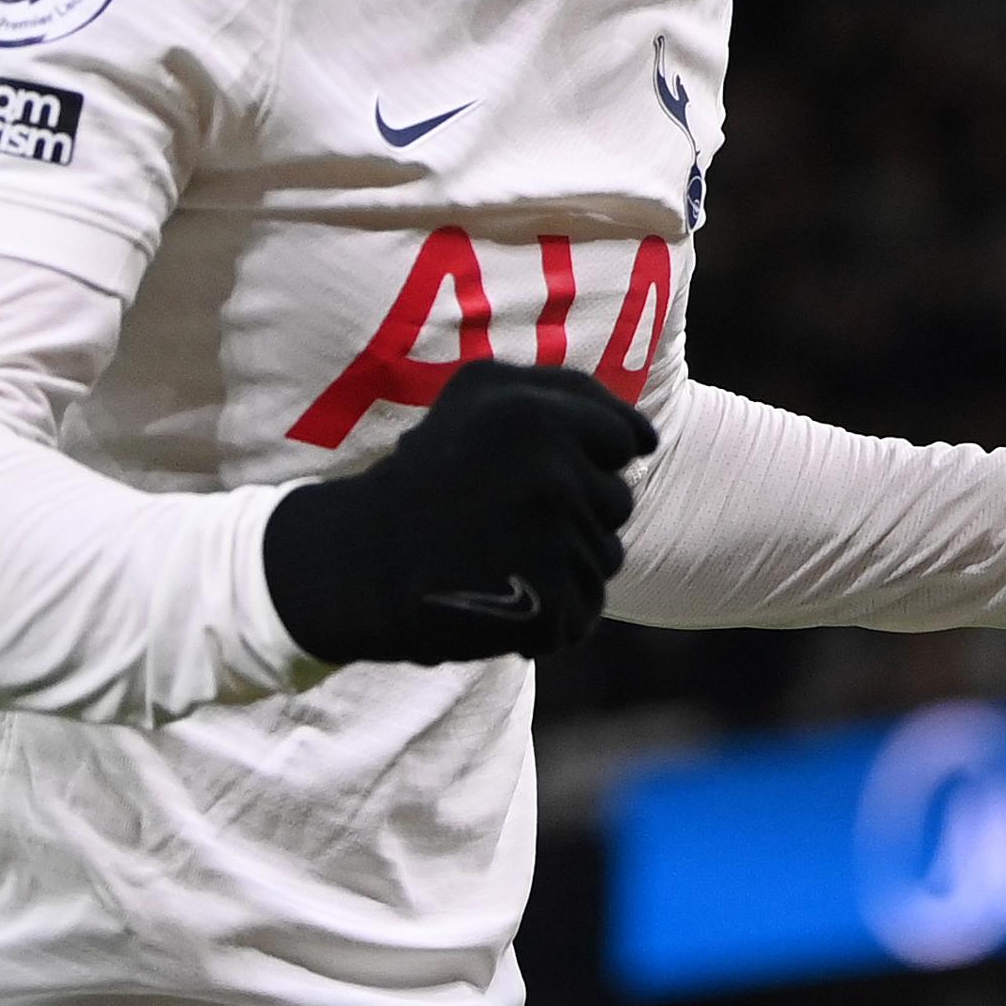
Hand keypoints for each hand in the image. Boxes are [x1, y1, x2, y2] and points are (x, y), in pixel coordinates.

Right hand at [263, 363, 655, 665]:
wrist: (360, 562)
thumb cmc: (429, 471)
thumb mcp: (480, 394)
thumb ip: (568, 392)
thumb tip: (644, 434)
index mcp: (542, 416)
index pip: (624, 440)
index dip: (587, 458)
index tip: (537, 472)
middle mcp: (553, 476)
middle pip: (619, 503)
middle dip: (576, 513)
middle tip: (507, 518)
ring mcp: (551, 543)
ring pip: (605, 559)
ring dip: (564, 563)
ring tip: (502, 557)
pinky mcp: (545, 605)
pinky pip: (583, 611)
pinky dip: (551, 614)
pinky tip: (503, 597)